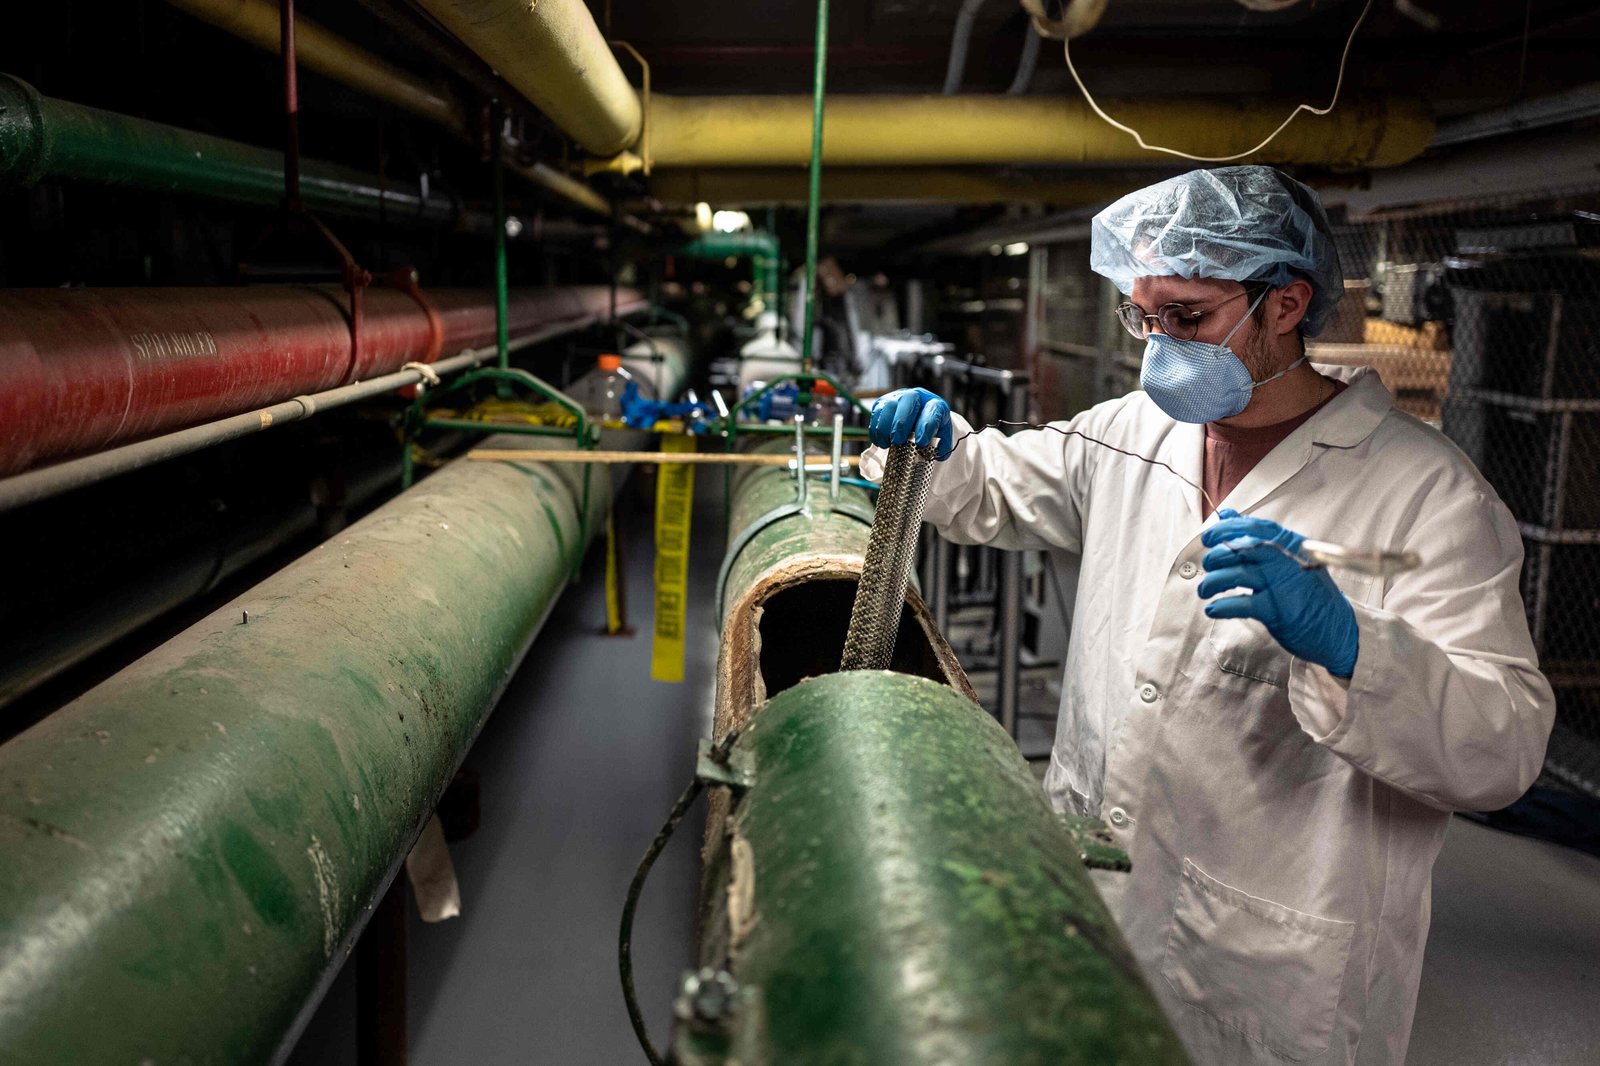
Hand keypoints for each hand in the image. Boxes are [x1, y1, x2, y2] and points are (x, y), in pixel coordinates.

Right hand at [869, 387, 953, 459]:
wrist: (918, 418)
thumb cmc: (930, 429)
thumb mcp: (941, 437)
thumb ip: (941, 446)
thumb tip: (933, 454)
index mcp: (935, 404)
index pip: (932, 410)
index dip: (926, 426)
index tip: (921, 443)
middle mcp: (917, 396)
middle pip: (908, 400)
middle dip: (901, 423)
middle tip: (898, 441)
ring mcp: (898, 397)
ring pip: (889, 406)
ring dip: (886, 427)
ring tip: (887, 444)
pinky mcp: (883, 402)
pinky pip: (876, 413)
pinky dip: (876, 429)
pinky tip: (880, 441)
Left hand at [1198, 508, 1359, 677]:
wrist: (1338, 629)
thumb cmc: (1309, 592)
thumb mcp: (1290, 558)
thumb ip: (1258, 537)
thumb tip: (1227, 514)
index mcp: (1292, 546)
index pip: (1255, 528)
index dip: (1227, 529)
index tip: (1208, 537)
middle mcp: (1287, 562)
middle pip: (1245, 548)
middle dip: (1218, 554)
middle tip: (1208, 564)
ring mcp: (1283, 586)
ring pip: (1239, 574)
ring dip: (1214, 581)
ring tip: (1205, 590)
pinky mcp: (1278, 611)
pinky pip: (1242, 604)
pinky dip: (1222, 607)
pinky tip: (1213, 609)